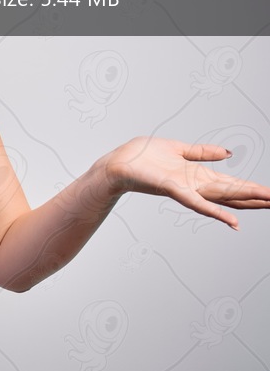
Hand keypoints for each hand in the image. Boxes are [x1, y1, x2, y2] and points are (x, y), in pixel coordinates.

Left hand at [105, 136, 269, 229]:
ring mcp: (186, 189)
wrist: (117, 164)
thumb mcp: (179, 148)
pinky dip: (215, 212)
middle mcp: (195, 185)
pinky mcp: (173, 189)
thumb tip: (228, 153)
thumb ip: (203, 152)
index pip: (232, 184)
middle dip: (258, 197)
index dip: (253, 189)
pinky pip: (196, 203)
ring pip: (223, 197)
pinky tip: (232, 222)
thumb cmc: (142, 157)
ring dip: (246, 202)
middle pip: (233, 193)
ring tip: (269, 203)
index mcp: (198, 175)